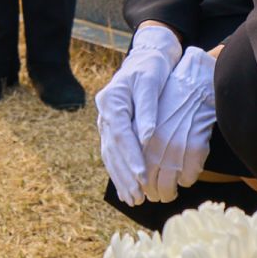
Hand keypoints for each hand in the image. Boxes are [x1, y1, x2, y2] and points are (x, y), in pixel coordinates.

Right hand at [96, 23, 182, 205]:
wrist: (146, 58)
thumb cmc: (151, 68)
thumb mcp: (151, 82)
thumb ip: (148, 109)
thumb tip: (147, 137)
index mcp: (112, 100)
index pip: (120, 133)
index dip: (131, 155)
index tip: (142, 175)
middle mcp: (105, 112)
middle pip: (112, 148)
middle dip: (125, 174)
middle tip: (138, 196)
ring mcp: (106, 121)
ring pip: (110, 155)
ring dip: (121, 178)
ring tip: (133, 199)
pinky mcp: (112, 128)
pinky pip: (112, 154)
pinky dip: (119, 173)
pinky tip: (125, 190)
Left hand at [141, 46, 217, 199]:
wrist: (194, 79)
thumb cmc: (169, 98)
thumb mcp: (146, 115)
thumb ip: (136, 138)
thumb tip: (128, 166)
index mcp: (140, 132)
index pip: (133, 167)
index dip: (133, 186)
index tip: (134, 196)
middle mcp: (156, 140)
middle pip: (149, 179)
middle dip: (151, 192)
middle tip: (152, 197)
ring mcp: (176, 143)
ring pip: (169, 181)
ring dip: (167, 191)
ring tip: (168, 194)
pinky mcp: (196, 144)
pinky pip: (189, 174)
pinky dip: (186, 179)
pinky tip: (184, 178)